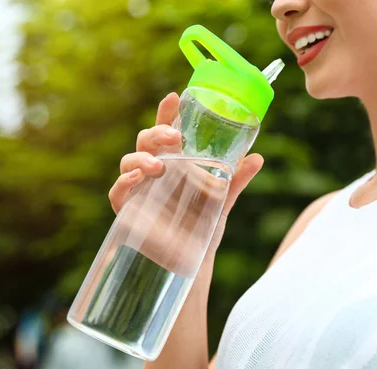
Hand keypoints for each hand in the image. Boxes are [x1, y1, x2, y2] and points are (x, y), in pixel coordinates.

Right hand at [108, 92, 263, 263]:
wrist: (191, 262)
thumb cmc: (202, 226)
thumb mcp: (222, 200)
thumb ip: (235, 179)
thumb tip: (258, 158)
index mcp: (174, 163)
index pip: (166, 132)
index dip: (166, 113)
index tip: (174, 98)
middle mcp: (154, 172)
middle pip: (146, 141)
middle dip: (156, 133)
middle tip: (174, 136)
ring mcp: (139, 190)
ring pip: (128, 162)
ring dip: (141, 157)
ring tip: (158, 164)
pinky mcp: (128, 211)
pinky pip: (118, 192)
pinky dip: (125, 183)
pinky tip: (138, 179)